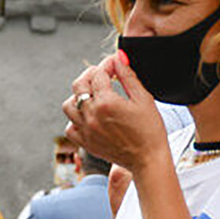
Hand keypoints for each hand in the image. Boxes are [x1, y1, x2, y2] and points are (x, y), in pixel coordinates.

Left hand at [61, 51, 170, 173]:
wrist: (148, 160)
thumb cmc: (150, 131)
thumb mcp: (143, 98)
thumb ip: (128, 76)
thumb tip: (118, 58)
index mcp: (106, 103)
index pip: (99, 73)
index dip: (107, 64)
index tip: (115, 65)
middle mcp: (91, 116)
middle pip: (78, 85)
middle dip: (90, 75)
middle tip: (102, 74)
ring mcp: (86, 130)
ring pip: (69, 105)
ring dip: (79, 96)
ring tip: (93, 95)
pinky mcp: (86, 143)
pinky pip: (70, 127)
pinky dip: (76, 119)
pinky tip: (89, 116)